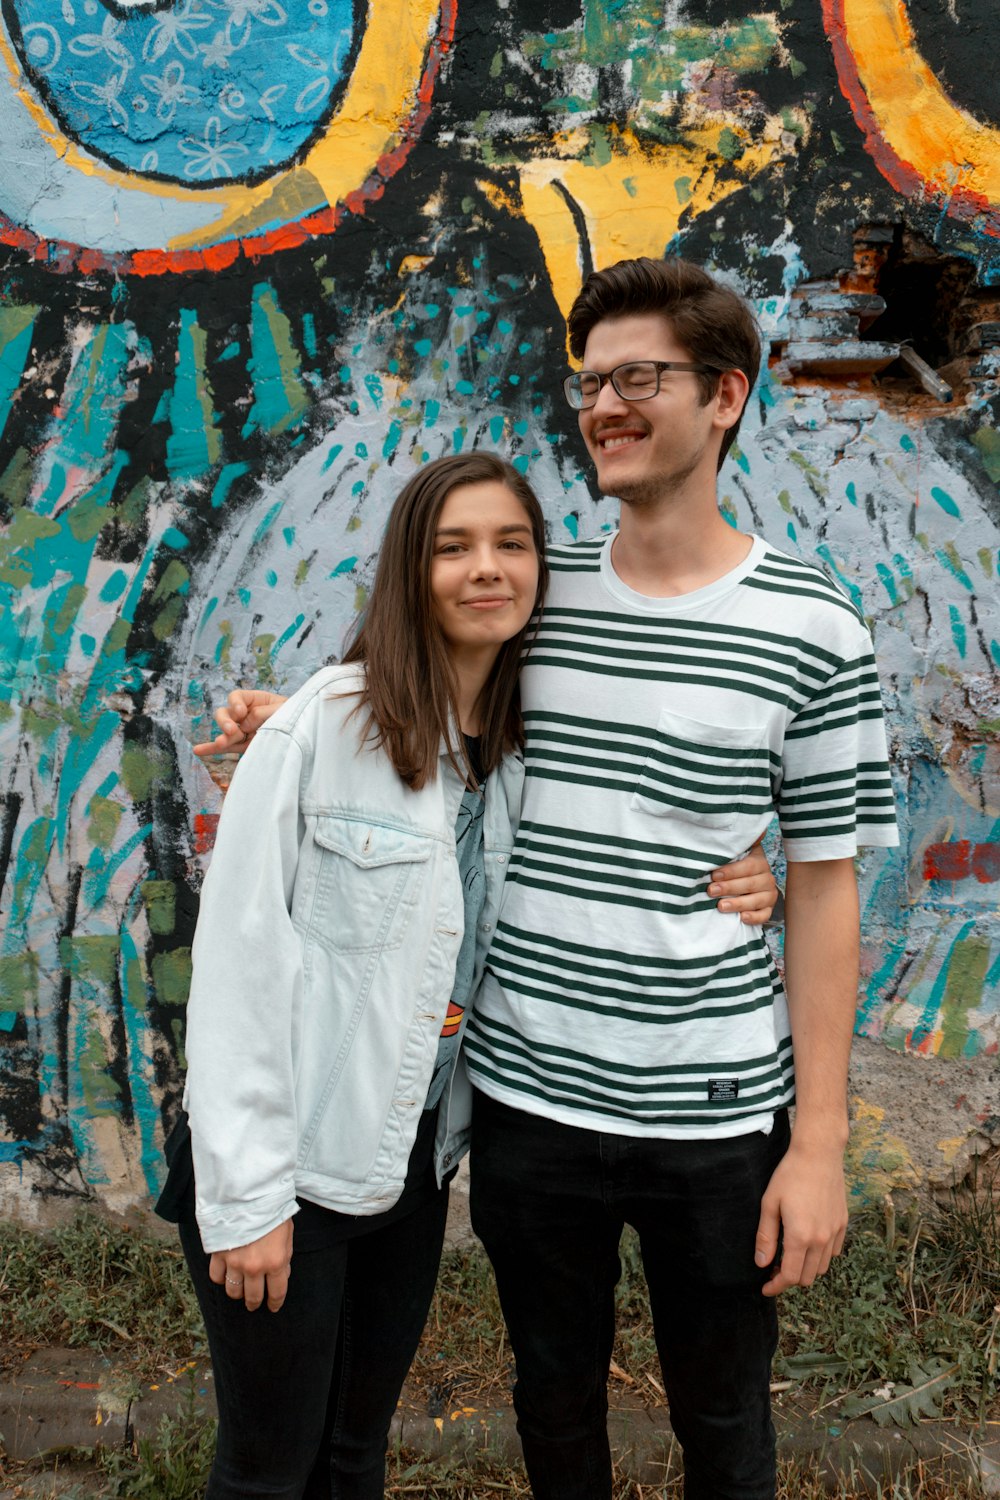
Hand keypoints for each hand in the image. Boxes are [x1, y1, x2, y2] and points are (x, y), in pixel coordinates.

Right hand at [193, 690, 288, 757]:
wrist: (305, 733)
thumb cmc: (296, 716)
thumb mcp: (283, 710)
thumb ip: (263, 714)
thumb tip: (245, 723)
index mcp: (255, 700)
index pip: (236, 697)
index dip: (235, 703)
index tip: (242, 712)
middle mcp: (245, 714)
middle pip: (225, 713)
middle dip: (225, 721)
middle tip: (232, 729)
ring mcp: (243, 730)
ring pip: (225, 732)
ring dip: (222, 738)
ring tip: (220, 743)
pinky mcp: (244, 745)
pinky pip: (227, 747)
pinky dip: (213, 749)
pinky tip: (198, 750)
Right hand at [209, 1219, 293, 1311]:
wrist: (249, 1192)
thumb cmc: (272, 1210)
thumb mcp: (287, 1234)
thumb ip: (284, 1257)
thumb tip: (281, 1275)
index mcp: (275, 1262)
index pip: (277, 1292)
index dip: (275, 1303)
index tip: (273, 1306)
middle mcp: (255, 1267)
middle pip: (253, 1297)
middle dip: (255, 1303)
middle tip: (254, 1304)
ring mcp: (235, 1262)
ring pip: (233, 1291)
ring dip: (238, 1294)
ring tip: (240, 1291)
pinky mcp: (218, 1254)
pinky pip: (217, 1277)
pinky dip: (221, 1279)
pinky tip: (225, 1275)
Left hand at [708, 841, 779, 924]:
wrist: (742, 884)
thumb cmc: (732, 867)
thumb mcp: (733, 854)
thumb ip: (733, 845)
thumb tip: (751, 830)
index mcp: (758, 861)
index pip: (748, 866)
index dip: (731, 871)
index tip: (714, 875)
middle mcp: (766, 877)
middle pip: (750, 884)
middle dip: (729, 887)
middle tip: (711, 890)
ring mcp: (769, 894)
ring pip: (757, 900)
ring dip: (738, 904)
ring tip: (721, 906)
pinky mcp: (768, 909)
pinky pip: (764, 915)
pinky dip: (754, 917)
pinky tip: (742, 918)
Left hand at [754, 1142, 847, 1296]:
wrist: (819, 1154)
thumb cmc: (789, 1175)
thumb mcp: (769, 1203)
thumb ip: (766, 1236)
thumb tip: (762, 1263)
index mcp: (800, 1237)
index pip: (790, 1277)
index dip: (776, 1287)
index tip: (765, 1288)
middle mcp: (821, 1239)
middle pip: (807, 1277)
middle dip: (789, 1279)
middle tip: (773, 1268)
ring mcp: (834, 1232)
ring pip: (821, 1267)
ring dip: (805, 1268)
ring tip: (789, 1256)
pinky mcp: (843, 1223)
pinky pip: (833, 1252)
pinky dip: (820, 1256)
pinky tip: (807, 1243)